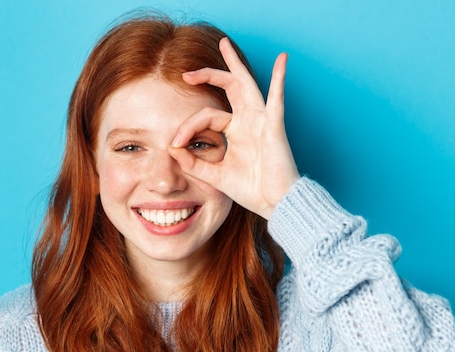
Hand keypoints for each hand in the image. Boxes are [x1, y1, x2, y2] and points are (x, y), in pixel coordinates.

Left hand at [169, 37, 298, 219]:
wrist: (275, 204)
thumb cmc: (251, 190)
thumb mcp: (214, 175)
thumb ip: (193, 163)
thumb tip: (171, 148)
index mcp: (237, 132)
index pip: (207, 117)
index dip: (188, 127)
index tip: (175, 143)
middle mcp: (249, 122)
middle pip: (229, 89)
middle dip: (209, 75)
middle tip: (187, 73)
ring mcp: (262, 121)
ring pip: (246, 85)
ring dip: (234, 65)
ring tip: (224, 43)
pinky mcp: (274, 127)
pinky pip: (276, 99)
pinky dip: (279, 79)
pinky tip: (282, 60)